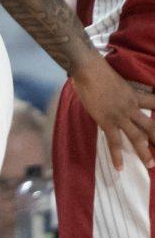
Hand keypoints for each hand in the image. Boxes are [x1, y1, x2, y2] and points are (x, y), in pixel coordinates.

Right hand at [71, 54, 154, 171]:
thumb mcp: (115, 80)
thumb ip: (118, 91)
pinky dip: (117, 156)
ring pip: (137, 137)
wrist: (89, 69)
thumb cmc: (98, 69)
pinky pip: (114, 141)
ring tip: (150, 164)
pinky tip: (119, 167)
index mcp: (134, 95)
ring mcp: (120, 115)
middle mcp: (131, 107)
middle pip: (151, 126)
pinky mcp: (107, 121)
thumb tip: (112, 93)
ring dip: (144, 151)